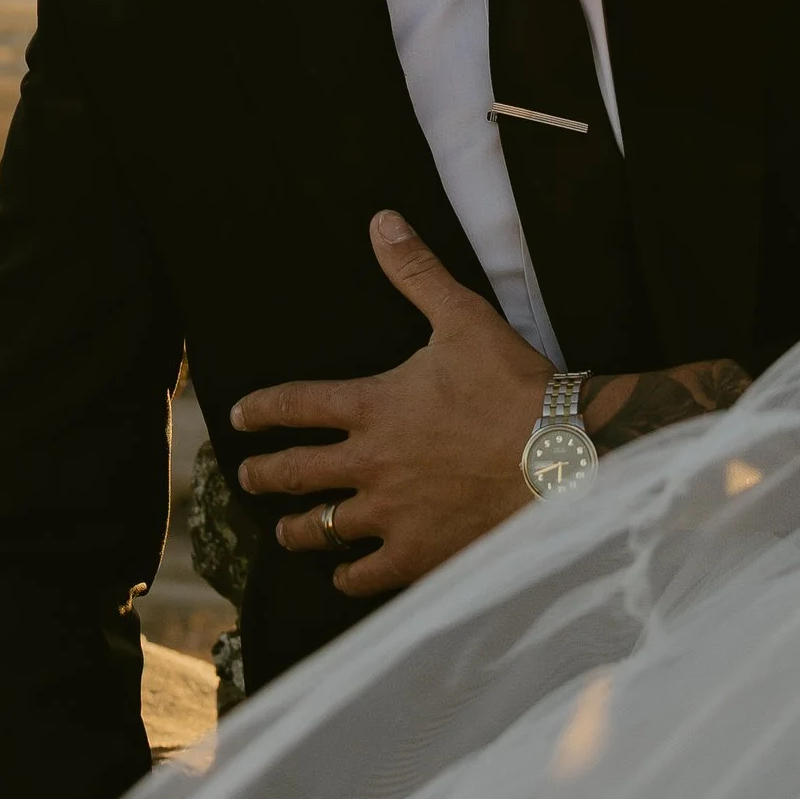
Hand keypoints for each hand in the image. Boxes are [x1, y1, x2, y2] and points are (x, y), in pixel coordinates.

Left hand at [230, 210, 551, 599]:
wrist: (560, 457)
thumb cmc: (514, 387)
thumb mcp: (463, 317)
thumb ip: (416, 273)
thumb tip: (382, 222)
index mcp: (372, 406)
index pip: (295, 405)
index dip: (260, 411)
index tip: (239, 420)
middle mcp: (369, 463)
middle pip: (293, 474)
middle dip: (263, 476)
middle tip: (246, 479)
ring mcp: (390, 514)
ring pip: (320, 530)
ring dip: (296, 530)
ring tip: (285, 531)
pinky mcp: (418, 553)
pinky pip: (365, 576)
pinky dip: (348, 576)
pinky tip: (344, 575)